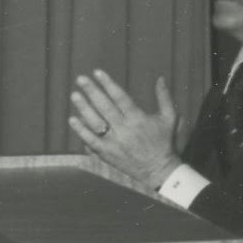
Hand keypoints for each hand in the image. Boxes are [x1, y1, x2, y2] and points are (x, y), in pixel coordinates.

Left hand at [69, 71, 180, 187]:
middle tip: (81, 79)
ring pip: (95, 122)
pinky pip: (91, 140)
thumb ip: (164, 97)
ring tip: (75, 95)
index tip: (98, 72)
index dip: (108, 84)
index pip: (120, 97)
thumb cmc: (164, 141)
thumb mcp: (170, 118)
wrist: (158, 170)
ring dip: (84, 108)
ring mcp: (115, 142)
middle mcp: (125, 130)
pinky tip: (73, 119)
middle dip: (92, 91)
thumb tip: (160, 78)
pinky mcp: (107, 154)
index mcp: (139, 119)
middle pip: (105, 107)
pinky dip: (81, 130)